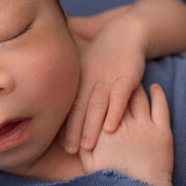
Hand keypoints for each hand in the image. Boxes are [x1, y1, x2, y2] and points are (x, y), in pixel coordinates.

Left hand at [63, 15, 145, 153]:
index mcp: (80, 80)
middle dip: (74, 131)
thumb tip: (59, 102)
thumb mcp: (84, 67)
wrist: (124, 34)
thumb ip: (76, 86)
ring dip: (91, 127)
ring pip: (97, 106)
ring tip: (87, 146)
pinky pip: (119, 98)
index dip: (66, 125)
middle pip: (80, 109)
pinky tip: (111, 128)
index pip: (70, 106)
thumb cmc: (103, 55)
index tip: (61, 144)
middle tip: (70, 151)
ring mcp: (108, 79)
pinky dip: (115, 113)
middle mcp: (90, 81)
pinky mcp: (126, 77)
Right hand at [78, 84, 172, 185]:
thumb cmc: (113, 180)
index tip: (98, 83)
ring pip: (138, 97)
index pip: (98, 104)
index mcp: (102, 132)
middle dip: (115, 84)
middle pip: (118, 96)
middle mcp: (122, 125)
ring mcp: (143, 127)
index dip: (98, 92)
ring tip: (133, 79)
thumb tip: (72, 130)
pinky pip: (160, 105)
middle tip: (115, 74)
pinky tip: (154, 87)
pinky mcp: (162, 132)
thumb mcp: (89, 164)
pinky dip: (157, 93)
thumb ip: (80, 145)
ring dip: (135, 87)